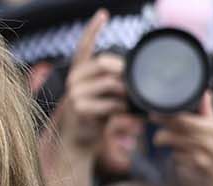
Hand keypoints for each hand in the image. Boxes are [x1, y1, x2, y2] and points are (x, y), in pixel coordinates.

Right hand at [50, 11, 126, 154]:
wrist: (74, 143)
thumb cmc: (91, 119)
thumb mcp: (102, 98)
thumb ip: (113, 85)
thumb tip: (134, 80)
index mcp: (79, 72)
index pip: (85, 46)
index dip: (93, 29)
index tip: (103, 13)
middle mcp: (74, 79)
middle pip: (106, 65)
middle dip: (126, 74)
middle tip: (138, 86)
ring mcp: (75, 93)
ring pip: (111, 84)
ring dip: (128, 94)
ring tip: (134, 103)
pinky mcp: (80, 108)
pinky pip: (110, 104)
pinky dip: (123, 109)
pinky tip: (128, 113)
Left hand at [153, 93, 212, 185]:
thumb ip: (210, 115)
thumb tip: (205, 94)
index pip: (182, 119)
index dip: (164, 116)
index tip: (155, 114)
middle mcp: (205, 143)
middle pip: (169, 134)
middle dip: (161, 135)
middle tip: (162, 135)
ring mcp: (197, 159)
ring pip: (170, 149)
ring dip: (172, 149)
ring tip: (183, 150)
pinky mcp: (191, 172)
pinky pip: (176, 162)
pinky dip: (179, 161)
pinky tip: (190, 162)